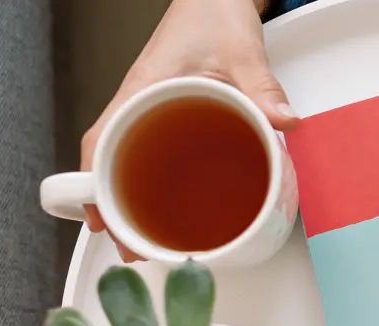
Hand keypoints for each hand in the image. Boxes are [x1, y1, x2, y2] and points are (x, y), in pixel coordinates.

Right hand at [81, 0, 296, 260]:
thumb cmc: (213, 15)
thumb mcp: (241, 53)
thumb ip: (262, 88)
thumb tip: (283, 122)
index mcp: (144, 88)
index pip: (100, 141)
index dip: (94, 186)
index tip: (102, 220)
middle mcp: (138, 102)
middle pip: (106, 163)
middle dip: (112, 208)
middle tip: (133, 248)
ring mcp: (148, 111)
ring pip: (124, 161)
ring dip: (130, 201)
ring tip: (147, 240)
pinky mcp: (165, 115)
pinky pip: (147, 153)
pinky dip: (151, 183)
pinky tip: (170, 208)